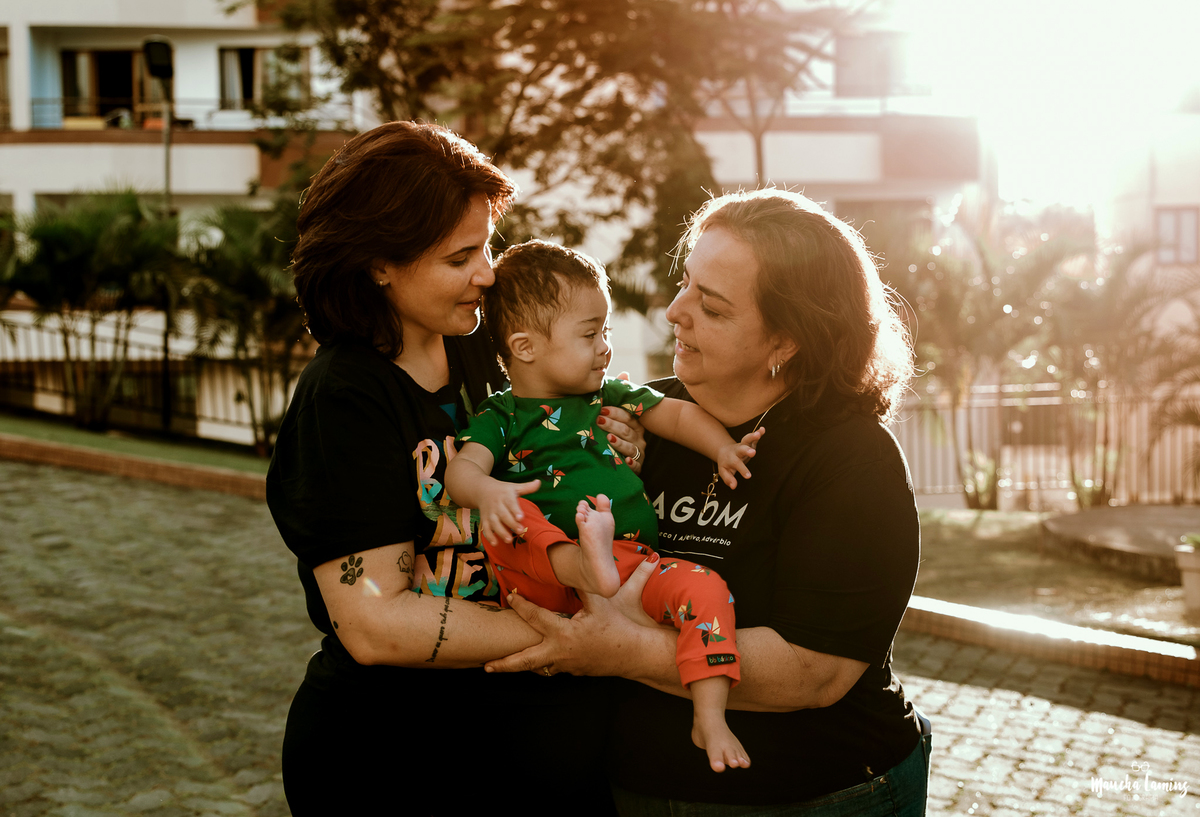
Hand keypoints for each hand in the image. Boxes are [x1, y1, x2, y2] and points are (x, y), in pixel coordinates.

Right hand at [477, 479, 541, 544]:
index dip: (515, 510)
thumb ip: (527, 487)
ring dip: (501, 532)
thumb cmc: (503, 490)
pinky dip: (489, 536)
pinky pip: (486, 528)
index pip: (510, 503)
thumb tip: (539, 482)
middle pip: (503, 515)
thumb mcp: (514, 486)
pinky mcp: (484, 520)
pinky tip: (495, 543)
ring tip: (509, 540)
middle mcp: (497, 505)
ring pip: (494, 523)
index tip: (521, 517)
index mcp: (505, 496)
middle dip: (511, 524)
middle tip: (520, 531)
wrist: (482, 490)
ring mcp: (490, 513)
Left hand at [484, 554, 659, 675]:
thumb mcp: (600, 603)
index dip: (520, 605)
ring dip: (522, 664)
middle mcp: (560, 653)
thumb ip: (582, 586)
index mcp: (564, 633)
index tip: (510, 596)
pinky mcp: (575, 671)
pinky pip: (553, 667)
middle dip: (504, 664)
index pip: (535, 618)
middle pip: (525, 661)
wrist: (636, 654)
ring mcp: (567, 665)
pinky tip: (538, 659)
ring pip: (538, 667)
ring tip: (503, 663)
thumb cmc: (619, 627)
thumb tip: (572, 567)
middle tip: (486, 666)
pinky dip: (542, 664)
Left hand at [597, 392, 647, 473]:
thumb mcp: (615, 415)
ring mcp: (638, 452)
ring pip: (630, 447)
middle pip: (627, 431)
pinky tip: (625, 462)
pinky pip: (636, 466)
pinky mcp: (637, 467)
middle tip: (598, 420)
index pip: (627, 416)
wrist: (617, 458)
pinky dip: (631, 464)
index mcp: (635, 424)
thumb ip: (620, 396)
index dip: (615, 412)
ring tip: (608, 439)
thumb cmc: (615, 432)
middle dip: (612, 425)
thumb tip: (624, 374)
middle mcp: (639, 437)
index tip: (601, 409)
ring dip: (620, 443)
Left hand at [716, 427, 764, 488]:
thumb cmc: (726, 464)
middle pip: (741, 449)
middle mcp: (737, 451)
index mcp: (731, 459)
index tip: (748, 476)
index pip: (737, 465)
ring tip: (758, 434)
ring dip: (752, 437)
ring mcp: (743, 445)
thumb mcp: (724, 472)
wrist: (723, 451)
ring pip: (746, 440)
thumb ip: (728, 479)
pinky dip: (758, 433)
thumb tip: (733, 486)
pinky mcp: (748, 442)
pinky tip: (762, 429)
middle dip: (747, 451)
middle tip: (753, 453)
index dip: (742, 470)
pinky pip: (753, 437)